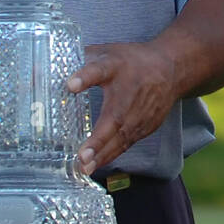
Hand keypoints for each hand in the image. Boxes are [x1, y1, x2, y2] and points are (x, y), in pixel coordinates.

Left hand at [69, 42, 178, 172]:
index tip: (70, 85)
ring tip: (86, 168)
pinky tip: (98, 162)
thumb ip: (85, 64)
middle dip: (98, 143)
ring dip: (104, 154)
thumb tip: (52, 71)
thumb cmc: (135, 62)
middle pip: (114, 121)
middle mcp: (131, 97)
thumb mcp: (110, 55)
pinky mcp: (146, 127)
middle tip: (82, 159)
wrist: (172, 69)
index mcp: (118, 71)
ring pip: (122, 138)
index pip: (99, 73)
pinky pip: (127, 143)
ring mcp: (141, 115)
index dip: (85, 77)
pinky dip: (113, 154)